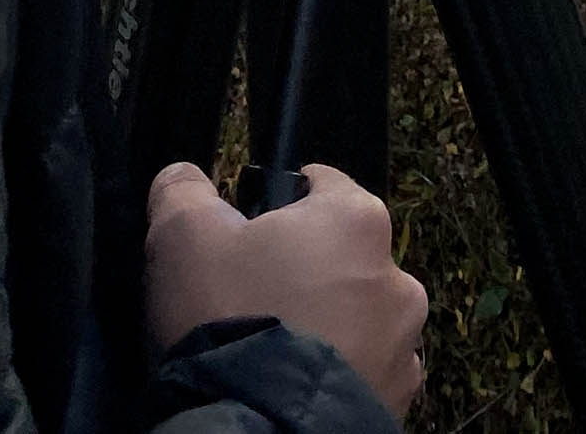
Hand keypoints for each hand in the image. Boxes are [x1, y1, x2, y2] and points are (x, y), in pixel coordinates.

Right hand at [144, 161, 426, 418]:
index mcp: (357, 220)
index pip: (319, 186)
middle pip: (341, 257)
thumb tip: (183, 178)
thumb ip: (184, 190)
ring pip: (357, 320)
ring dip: (326, 328)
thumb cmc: (228, 315)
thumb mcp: (181, 235)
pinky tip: (294, 388)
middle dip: (304, 273)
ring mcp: (403, 349)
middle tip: (252, 302)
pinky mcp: (397, 405)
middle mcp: (398, 279)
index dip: (275, 208)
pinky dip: (336, 376)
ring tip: (273, 354)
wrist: (254, 433)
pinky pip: (365, 375)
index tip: (245, 239)